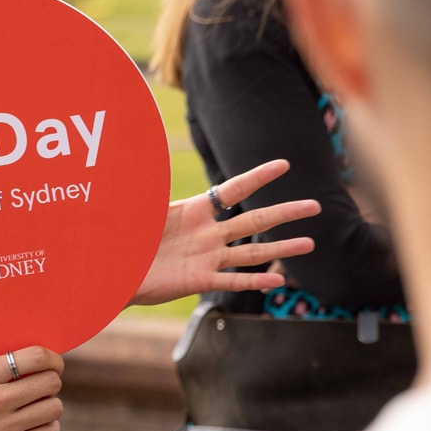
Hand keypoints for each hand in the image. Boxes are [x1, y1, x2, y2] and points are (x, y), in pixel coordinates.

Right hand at [0, 347, 63, 430]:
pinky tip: (36, 425)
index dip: (53, 359)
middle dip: (51, 382)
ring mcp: (3, 427)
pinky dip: (47, 428)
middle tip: (43, 387)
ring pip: (53, 408)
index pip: (35, 358)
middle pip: (50, 382)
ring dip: (50, 406)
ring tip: (38, 407)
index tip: (53, 364)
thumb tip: (20, 357)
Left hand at [132, 159, 319, 307]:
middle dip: (284, 213)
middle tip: (314, 206)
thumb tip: (144, 150)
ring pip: (251, 253)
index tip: (283, 165)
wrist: (117, 269)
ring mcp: (207, 257)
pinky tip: (278, 280)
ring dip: (281, 248)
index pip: (232, 190)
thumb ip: (148, 185)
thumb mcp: (140, 207)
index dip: (257, 178)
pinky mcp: (199, 280)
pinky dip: (254, 281)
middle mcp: (207, 233)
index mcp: (194, 210)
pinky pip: (232, 280)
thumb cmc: (126, 235)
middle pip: (253, 220)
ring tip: (309, 243)